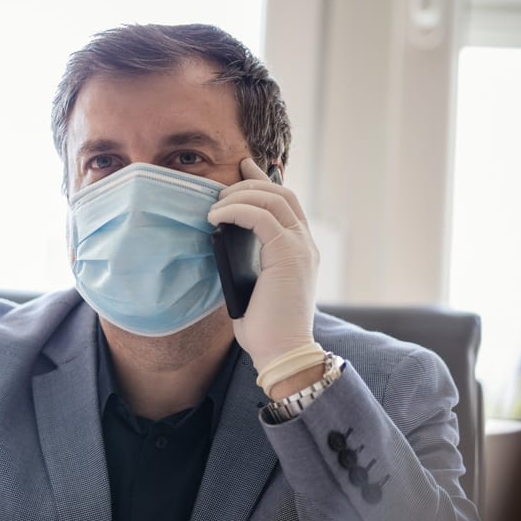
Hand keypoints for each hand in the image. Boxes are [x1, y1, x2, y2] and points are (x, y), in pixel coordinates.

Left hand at [207, 159, 320, 377]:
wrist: (282, 352)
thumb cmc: (265, 328)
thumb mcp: (253, 286)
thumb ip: (247, 261)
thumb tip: (222, 240)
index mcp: (301, 250)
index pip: (286, 203)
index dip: (265, 181)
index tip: (244, 168)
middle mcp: (306, 244)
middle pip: (282, 194)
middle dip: (250, 181)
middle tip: (221, 185)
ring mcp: (300, 247)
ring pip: (273, 199)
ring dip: (239, 196)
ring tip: (214, 206)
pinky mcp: (288, 254)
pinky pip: (261, 217)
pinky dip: (236, 211)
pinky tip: (215, 217)